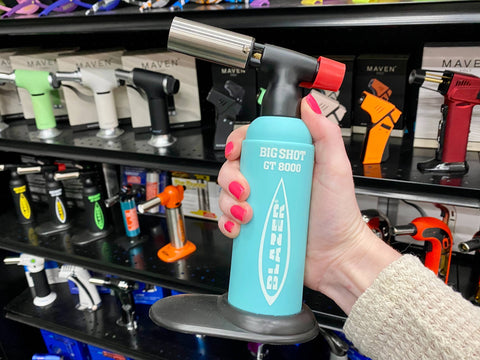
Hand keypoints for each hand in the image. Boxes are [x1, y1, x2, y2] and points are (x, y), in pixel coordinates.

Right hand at [217, 94, 399, 313]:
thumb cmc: (338, 215)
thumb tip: (309, 104)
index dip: (237, 143)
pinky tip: (238, 229)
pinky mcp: (254, 227)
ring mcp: (261, 203)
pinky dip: (226, 223)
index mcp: (285, 161)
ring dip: (228, 203)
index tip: (236, 152)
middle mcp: (270, 180)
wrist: (336, 257)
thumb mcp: (336, 168)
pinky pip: (228, 220)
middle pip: (233, 167)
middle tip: (246, 191)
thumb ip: (325, 135)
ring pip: (227, 194)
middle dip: (231, 178)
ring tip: (247, 215)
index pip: (253, 142)